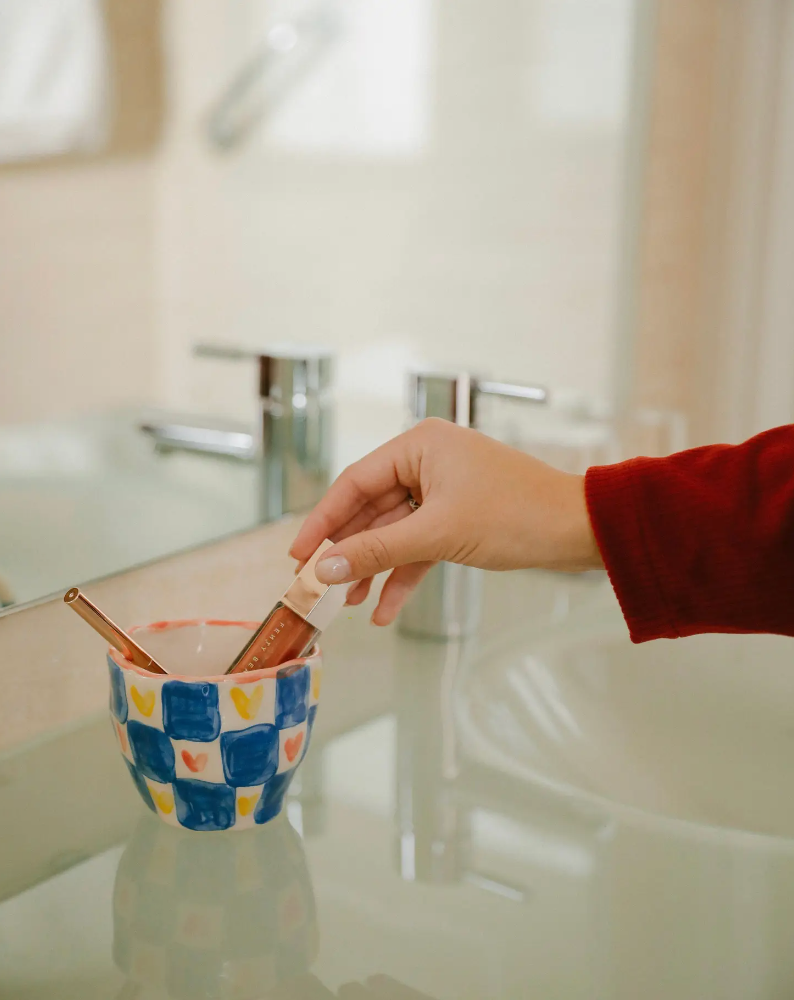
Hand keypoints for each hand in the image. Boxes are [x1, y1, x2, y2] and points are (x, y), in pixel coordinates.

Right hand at [290, 418, 602, 625]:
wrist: (578, 530)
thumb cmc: (516, 515)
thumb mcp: (438, 534)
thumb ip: (377, 550)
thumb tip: (324, 568)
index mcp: (420, 445)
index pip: (354, 482)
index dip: (322, 522)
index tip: (298, 556)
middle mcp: (428, 461)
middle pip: (371, 510)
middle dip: (349, 552)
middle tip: (318, 586)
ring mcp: (444, 490)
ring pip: (394, 532)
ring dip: (374, 569)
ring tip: (349, 606)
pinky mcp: (459, 516)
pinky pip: (420, 545)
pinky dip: (405, 574)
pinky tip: (387, 610)